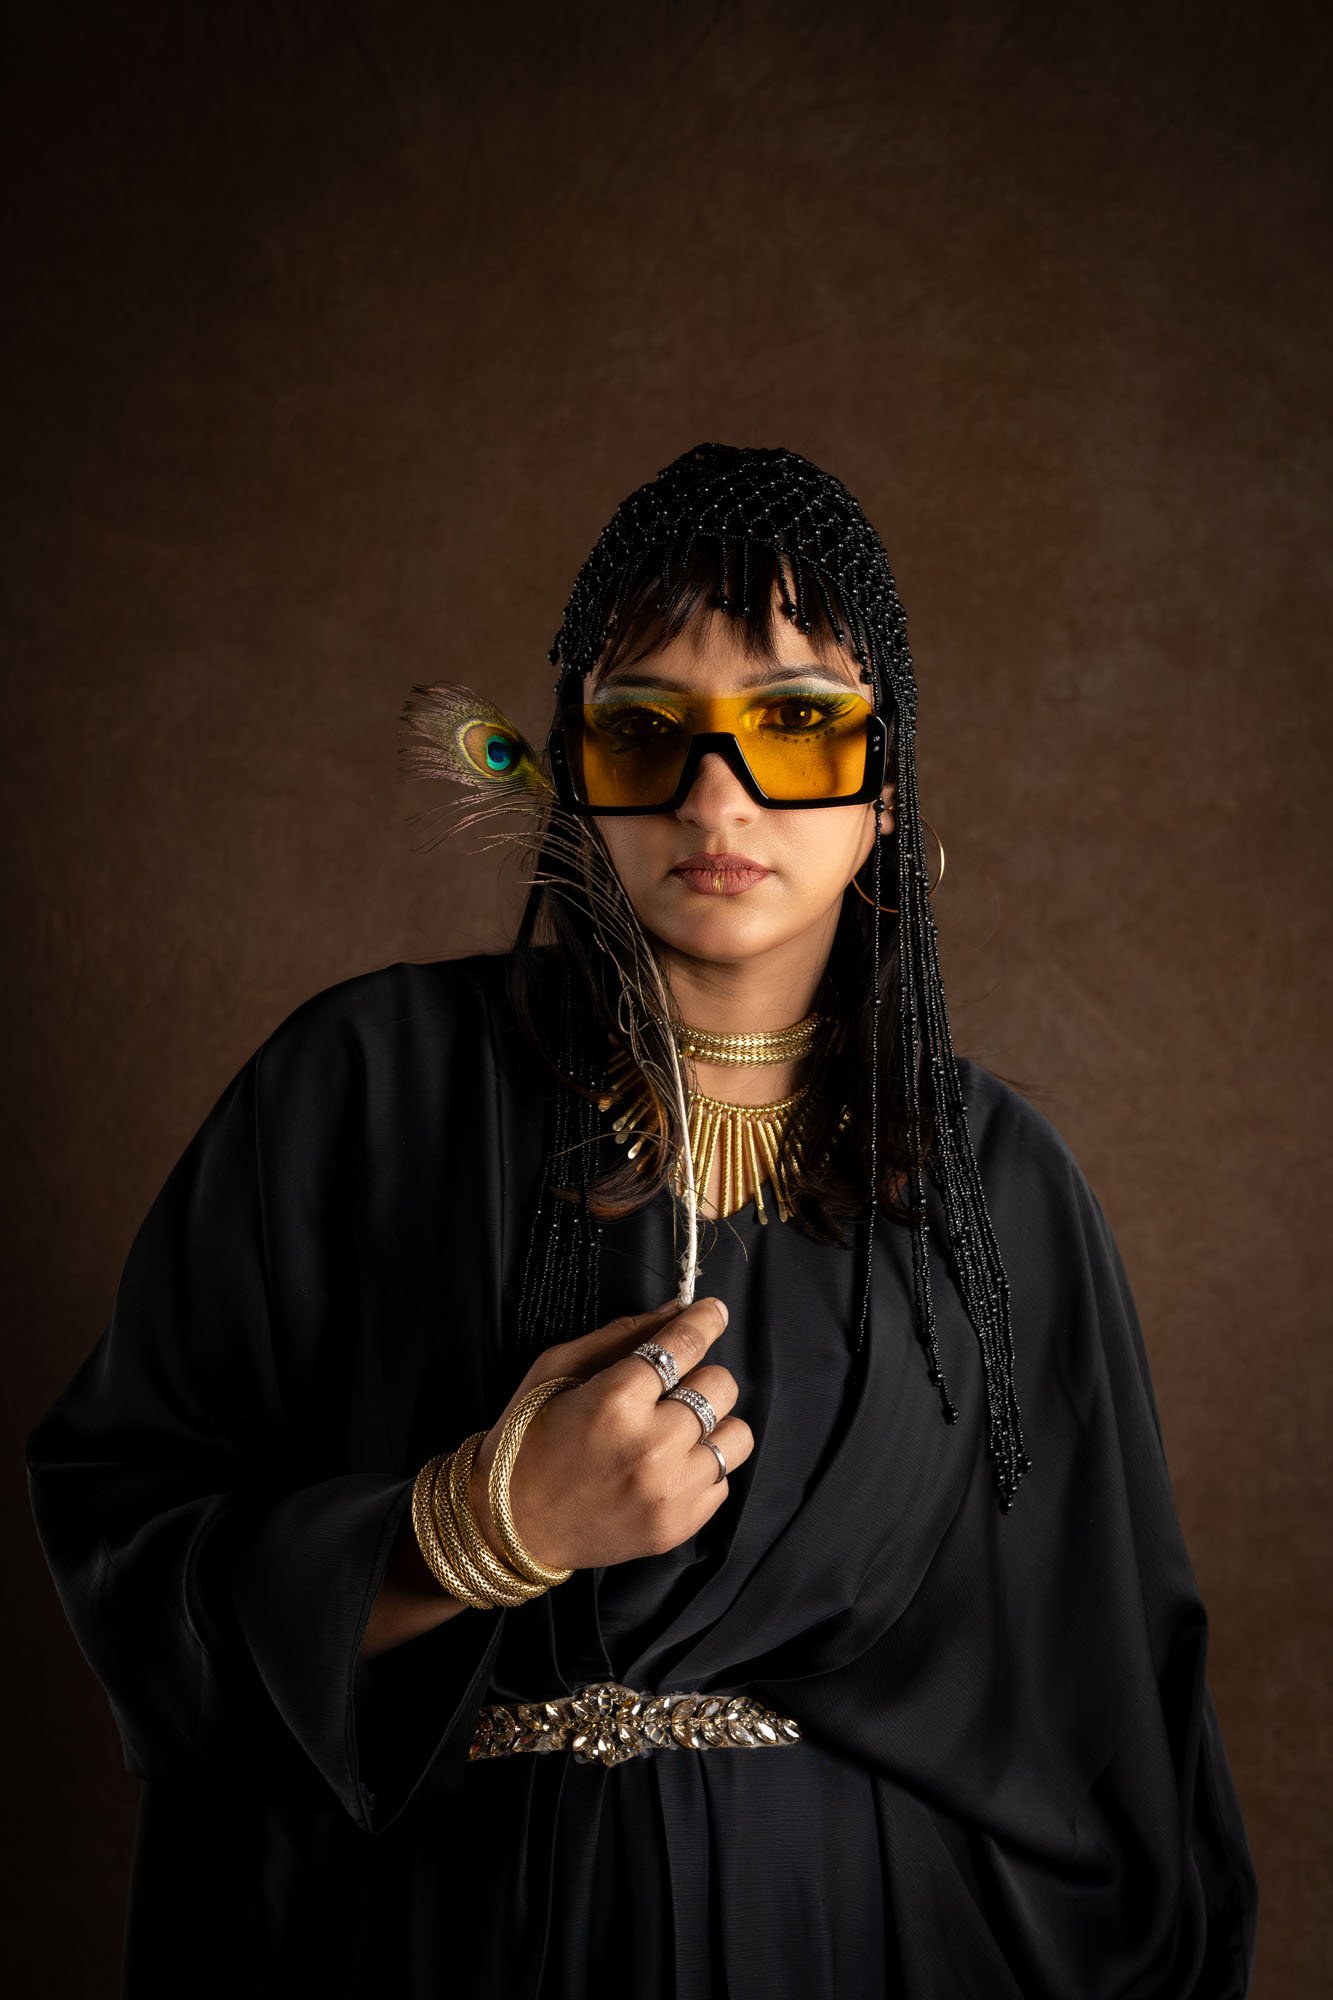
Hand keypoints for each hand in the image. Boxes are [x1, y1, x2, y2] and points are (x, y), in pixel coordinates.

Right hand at [468, 1296, 749, 1572]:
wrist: (511, 1524)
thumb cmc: (529, 1437)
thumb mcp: (558, 1369)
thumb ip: (622, 1335)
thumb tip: (679, 1309)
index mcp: (617, 1399)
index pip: (685, 1343)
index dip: (706, 1319)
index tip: (714, 1311)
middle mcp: (651, 1445)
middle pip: (720, 1386)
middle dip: (700, 1376)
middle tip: (674, 1387)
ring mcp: (669, 1491)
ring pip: (737, 1435)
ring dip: (712, 1425)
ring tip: (678, 1430)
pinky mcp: (678, 1526)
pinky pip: (723, 1480)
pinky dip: (701, 1468)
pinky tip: (667, 1468)